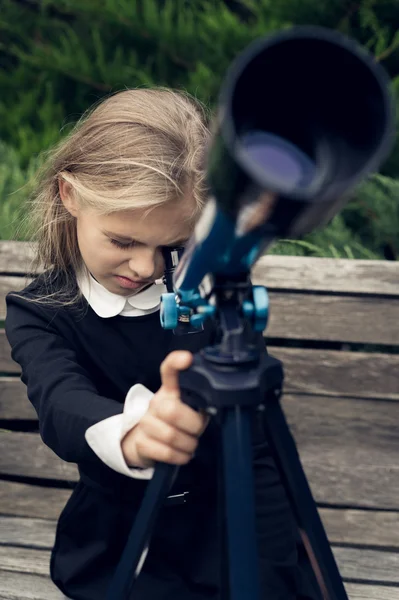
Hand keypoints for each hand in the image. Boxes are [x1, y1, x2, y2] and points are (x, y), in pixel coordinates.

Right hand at [121, 351, 208, 468]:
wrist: (144, 441)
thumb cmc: (175, 424)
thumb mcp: (186, 409)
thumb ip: (198, 405)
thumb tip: (214, 407)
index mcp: (169, 391)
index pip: (169, 370)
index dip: (176, 362)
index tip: (187, 358)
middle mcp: (155, 403)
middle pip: (173, 412)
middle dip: (193, 426)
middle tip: (196, 431)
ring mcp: (145, 423)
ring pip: (171, 436)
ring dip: (188, 445)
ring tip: (190, 445)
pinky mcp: (141, 442)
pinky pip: (166, 452)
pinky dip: (180, 457)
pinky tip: (183, 454)